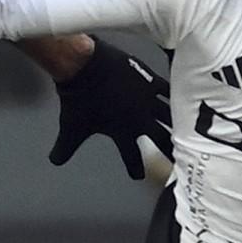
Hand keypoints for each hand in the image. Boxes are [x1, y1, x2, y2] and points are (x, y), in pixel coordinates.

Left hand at [51, 41, 172, 180]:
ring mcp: (146, 99)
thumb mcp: (71, 128)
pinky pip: (167, 90)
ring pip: (168, 117)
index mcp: (122, 133)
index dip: (134, 167)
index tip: (137, 176)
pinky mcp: (149, 80)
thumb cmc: (78, 99)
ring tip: (187, 133)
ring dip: (176, 126)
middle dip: (169, 151)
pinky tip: (183, 98)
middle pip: (159, 139)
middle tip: (177, 159)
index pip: (132, 156)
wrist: (84, 66)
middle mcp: (139, 119)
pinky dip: (175, 96)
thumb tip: (54, 161)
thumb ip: (64, 148)